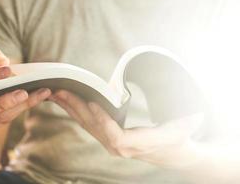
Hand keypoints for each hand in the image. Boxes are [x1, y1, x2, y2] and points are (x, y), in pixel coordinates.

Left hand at [50, 90, 203, 168]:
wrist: (175, 154)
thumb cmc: (180, 136)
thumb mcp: (185, 123)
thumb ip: (177, 113)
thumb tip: (174, 88)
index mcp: (140, 144)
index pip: (116, 137)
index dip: (104, 121)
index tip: (93, 102)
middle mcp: (122, 147)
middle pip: (94, 128)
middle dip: (76, 108)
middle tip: (60, 90)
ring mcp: (113, 145)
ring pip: (88, 126)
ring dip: (71, 108)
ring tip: (57, 92)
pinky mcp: (108, 139)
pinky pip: (89, 125)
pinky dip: (76, 112)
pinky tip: (67, 101)